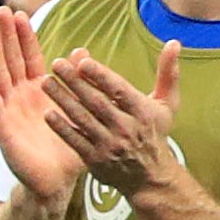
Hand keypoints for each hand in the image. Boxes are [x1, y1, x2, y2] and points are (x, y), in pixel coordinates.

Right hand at [0, 10, 84, 207]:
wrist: (56, 182)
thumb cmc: (68, 149)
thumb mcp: (80, 111)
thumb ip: (81, 82)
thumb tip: (82, 52)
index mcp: (39, 91)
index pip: (30, 57)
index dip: (24, 36)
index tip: (19, 13)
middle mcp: (20, 97)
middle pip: (10, 60)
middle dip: (5, 36)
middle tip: (1, 11)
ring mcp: (8, 110)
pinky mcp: (1, 126)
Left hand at [40, 42, 183, 196]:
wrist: (150, 177)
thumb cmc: (155, 132)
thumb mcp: (167, 104)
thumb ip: (168, 73)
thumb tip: (173, 42)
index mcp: (143, 111)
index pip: (119, 90)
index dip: (100, 75)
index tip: (82, 61)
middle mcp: (126, 128)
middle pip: (96, 102)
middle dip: (74, 82)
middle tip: (55, 64)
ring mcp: (110, 145)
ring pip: (83, 119)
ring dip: (62, 100)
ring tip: (45, 82)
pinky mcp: (95, 160)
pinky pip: (75, 141)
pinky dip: (62, 128)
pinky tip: (47, 113)